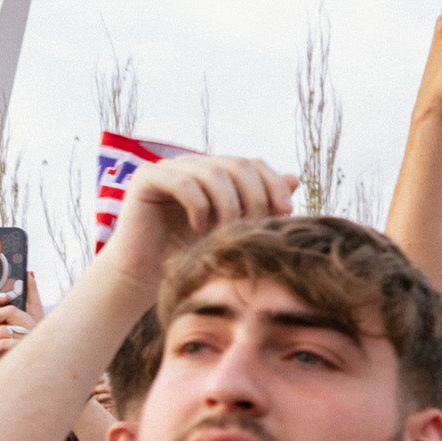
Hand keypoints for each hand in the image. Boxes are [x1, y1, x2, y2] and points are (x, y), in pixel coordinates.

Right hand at [99, 155, 297, 291]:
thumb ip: (262, 205)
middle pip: (238, 164)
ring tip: (224, 233)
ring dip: (227, 205)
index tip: (286, 212)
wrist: (148, 276)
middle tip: (255, 228)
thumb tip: (295, 178)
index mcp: (216, 173)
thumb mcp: (236, 232)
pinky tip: (199, 228)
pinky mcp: (146, 179)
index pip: (253, 164)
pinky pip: (183, 182)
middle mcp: (193, 165)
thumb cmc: (194, 256)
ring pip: (213, 172)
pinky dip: (199, 206)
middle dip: (255, 197)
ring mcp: (169, 168)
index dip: (273, 184)